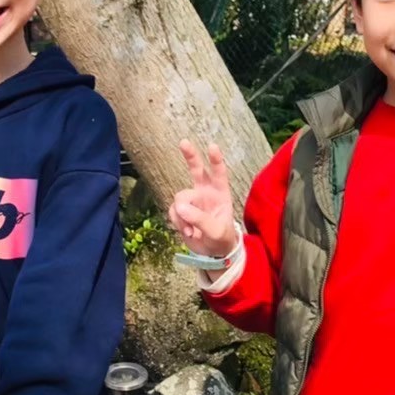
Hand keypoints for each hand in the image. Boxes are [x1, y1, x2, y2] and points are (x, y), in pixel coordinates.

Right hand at [168, 141, 236, 256]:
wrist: (212, 252)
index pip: (219, 173)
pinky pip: (174, 211)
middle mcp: (205, 192)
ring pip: (180, 199)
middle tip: (184, 142)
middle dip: (190, 156)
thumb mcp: (215, 232)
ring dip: (182, 216)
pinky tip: (188, 232)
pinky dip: (178, 222)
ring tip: (192, 231)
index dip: (216, 160)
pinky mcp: (181, 210)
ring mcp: (192, 200)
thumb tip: (181, 207)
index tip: (212, 146)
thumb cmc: (221, 239)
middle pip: (196, 170)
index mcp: (221, 193)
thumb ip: (200, 219)